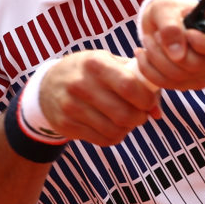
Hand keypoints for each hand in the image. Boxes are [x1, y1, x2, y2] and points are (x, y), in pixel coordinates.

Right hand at [38, 51, 161, 145]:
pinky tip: (112, 125)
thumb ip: (137, 80)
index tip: (149, 100)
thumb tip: (157, 111)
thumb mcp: (109, 63)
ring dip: (128, 128)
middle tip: (140, 113)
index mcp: (94, 63)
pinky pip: (103, 140)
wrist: (47, 85)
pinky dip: (115, 136)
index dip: (146, 98)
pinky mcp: (67, 125)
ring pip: (115, 130)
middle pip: (124, 114)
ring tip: (126, 119)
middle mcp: (80, 84)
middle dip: (140, 117)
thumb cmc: (89, 71)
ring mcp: (71, 107)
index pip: (129, 86)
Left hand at [136, 0, 204, 90]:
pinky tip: (142, 54)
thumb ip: (171, 26)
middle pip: (196, 65)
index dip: (202, 43)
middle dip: (167, 50)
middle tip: (155, 35)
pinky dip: (149, 69)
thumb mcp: (165, 9)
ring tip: (148, 40)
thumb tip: (177, 55)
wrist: (160, 23)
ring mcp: (204, 73)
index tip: (186, 32)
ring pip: (179, 77)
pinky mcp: (188, 83)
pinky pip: (167, 84)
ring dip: (155, 58)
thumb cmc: (169, 11)